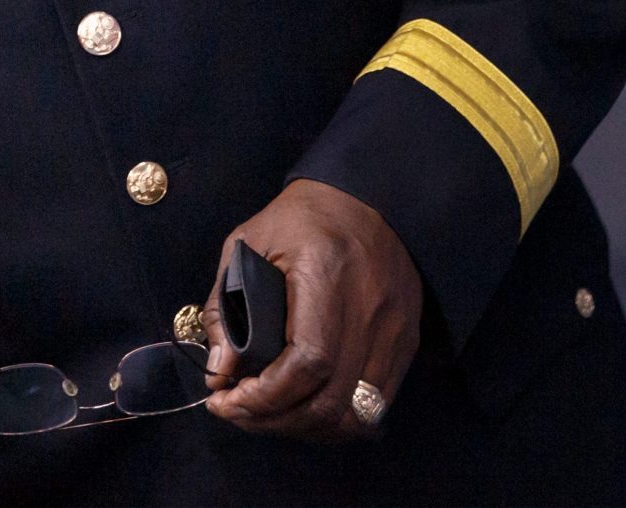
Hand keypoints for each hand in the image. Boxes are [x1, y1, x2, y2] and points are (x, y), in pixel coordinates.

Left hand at [201, 178, 422, 441]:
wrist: (367, 197)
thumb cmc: (301, 218)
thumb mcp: (247, 244)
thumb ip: (225, 308)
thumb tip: (218, 375)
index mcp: (326, 272)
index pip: (307, 362)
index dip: (264, 398)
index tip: (225, 401)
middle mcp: (370, 306)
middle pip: (331, 401)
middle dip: (275, 421)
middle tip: (238, 413)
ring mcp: (396, 329)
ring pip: (357, 416)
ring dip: (306, 428)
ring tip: (269, 415)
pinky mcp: (407, 342)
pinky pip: (375, 406)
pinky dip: (336, 420)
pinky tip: (305, 408)